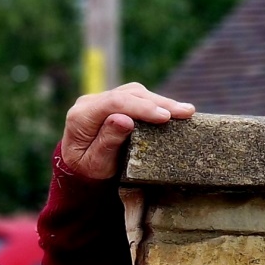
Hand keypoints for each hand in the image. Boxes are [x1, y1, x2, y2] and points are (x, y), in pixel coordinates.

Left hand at [60, 82, 194, 179]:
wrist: (78, 170)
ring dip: (161, 101)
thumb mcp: (96, 164)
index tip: (165, 117)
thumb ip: (107, 142)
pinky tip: (173, 110)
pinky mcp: (112, 102)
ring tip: (186, 111)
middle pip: (128, 94)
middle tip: (186, 112)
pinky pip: (136, 97)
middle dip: (158, 103)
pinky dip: (155, 103)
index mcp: (81, 116)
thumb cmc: (87, 172)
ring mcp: (101, 100)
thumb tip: (124, 119)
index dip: (142, 108)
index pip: (115, 103)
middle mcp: (89, 102)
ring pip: (134, 92)